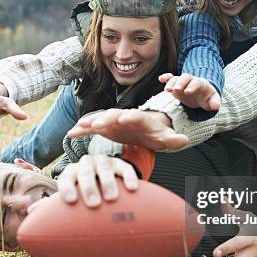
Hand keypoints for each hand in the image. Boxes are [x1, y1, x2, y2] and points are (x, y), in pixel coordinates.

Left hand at [57, 154, 138, 206]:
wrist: (101, 180)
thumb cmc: (85, 198)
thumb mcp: (75, 201)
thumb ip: (66, 212)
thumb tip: (54, 235)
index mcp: (72, 173)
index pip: (66, 178)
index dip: (67, 188)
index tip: (71, 201)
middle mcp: (86, 164)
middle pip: (85, 173)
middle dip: (89, 187)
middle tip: (93, 204)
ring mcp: (103, 162)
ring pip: (104, 169)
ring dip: (107, 182)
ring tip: (111, 198)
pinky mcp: (120, 164)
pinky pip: (125, 168)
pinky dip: (128, 177)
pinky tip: (132, 188)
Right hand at [67, 108, 188, 150]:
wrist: (146, 131)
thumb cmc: (157, 134)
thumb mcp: (167, 138)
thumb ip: (174, 139)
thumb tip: (185, 140)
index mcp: (140, 119)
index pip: (136, 116)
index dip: (131, 116)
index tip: (125, 117)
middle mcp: (125, 117)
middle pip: (115, 116)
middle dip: (107, 118)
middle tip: (99, 122)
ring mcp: (113, 122)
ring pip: (101, 120)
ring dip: (91, 123)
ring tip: (80, 126)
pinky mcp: (105, 128)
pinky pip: (92, 129)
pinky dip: (83, 130)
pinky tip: (71, 133)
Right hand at [159, 73, 220, 110]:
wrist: (201, 95)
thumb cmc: (207, 98)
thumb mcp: (213, 101)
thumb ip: (214, 103)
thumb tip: (216, 106)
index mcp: (201, 83)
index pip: (197, 82)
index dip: (192, 86)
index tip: (187, 92)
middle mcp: (191, 81)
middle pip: (185, 77)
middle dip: (180, 83)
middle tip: (176, 90)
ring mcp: (183, 82)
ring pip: (176, 78)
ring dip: (171, 83)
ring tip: (167, 90)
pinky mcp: (176, 84)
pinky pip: (170, 78)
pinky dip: (166, 78)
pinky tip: (161, 79)